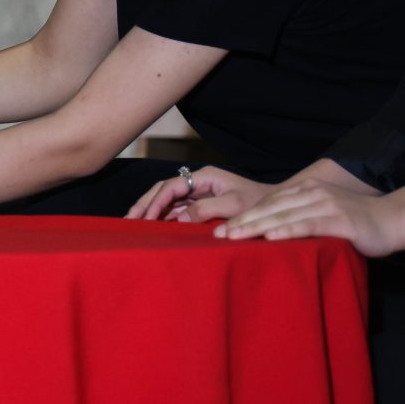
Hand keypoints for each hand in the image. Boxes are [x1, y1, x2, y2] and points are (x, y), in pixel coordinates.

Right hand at [125, 165, 269, 222]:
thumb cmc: (259, 204)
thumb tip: (179, 218)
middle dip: (144, 204)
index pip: (171, 187)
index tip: (147, 219)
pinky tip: (152, 226)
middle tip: (127, 220)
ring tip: (133, 224)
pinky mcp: (201, 204)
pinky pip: (175, 208)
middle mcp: (198, 182)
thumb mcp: (235, 206)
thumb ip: (206, 209)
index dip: (156, 202)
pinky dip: (162, 216)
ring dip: (150, 210)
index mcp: (205, 177)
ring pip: (166, 199)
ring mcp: (198, 193)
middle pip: (163, 190)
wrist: (276, 206)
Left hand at [214, 175, 404, 255]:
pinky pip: (308, 225)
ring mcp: (326, 205)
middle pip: (270, 208)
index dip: (243, 215)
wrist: (391, 219)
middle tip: (218, 235)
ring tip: (235, 237)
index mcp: (305, 190)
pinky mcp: (339, 220)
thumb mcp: (321, 213)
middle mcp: (312, 193)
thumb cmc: (354, 222)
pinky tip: (271, 237)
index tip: (220, 229)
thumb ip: (298, 216)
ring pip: (284, 216)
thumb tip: (269, 231)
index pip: (267, 203)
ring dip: (257, 227)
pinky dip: (288, 231)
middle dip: (242, 222)